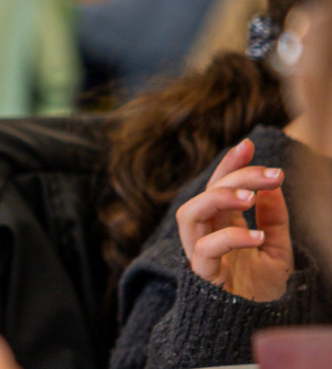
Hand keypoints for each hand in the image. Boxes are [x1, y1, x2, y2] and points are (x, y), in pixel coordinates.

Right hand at [177, 138, 293, 300]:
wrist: (257, 324)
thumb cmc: (263, 289)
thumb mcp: (278, 247)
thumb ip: (273, 218)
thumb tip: (271, 186)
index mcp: (221, 225)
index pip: (217, 186)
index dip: (228, 164)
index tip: (248, 144)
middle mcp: (206, 235)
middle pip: (205, 194)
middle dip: (234, 177)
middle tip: (271, 174)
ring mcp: (201, 253)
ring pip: (190, 215)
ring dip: (218, 199)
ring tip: (250, 197)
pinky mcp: (204, 274)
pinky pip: (206, 249)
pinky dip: (231, 238)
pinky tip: (258, 236)